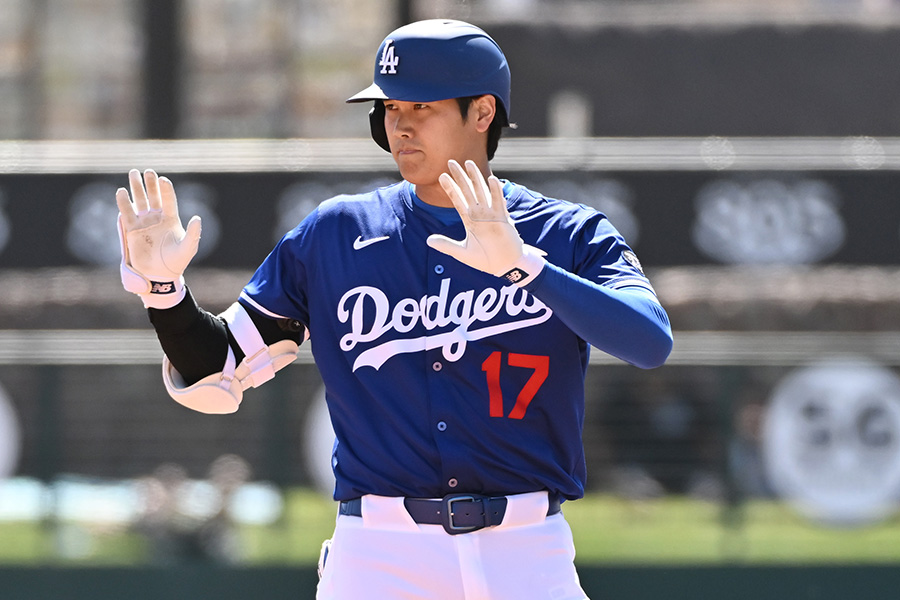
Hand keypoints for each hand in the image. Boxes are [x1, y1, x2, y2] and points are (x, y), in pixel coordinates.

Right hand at [116, 169, 201, 308]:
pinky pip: (127, 214)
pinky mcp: (132, 230)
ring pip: (139, 201)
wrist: (161, 276)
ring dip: (136, 188)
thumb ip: (194, 233)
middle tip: (147, 171)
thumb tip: (198, 218)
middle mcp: (157, 218)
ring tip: (133, 173)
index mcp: (171, 219)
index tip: (163, 179)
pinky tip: (121, 192)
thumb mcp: (189, 247)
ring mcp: (144, 223)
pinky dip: (124, 203)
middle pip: (153, 196)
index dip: (166, 190)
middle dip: (150, 184)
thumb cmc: (177, 262)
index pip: (168, 200)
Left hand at [426, 160, 543, 284]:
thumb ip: (446, 245)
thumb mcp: (462, 253)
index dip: (450, 188)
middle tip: (451, 162)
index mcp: (470, 220)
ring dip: (476, 178)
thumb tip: (428, 241)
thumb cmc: (486, 259)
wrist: (504, 266)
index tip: (441, 176)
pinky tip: (491, 180)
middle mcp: (479, 214)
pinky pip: (499, 203)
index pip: (457, 200)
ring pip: (482, 192)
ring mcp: (491, 215)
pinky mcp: (503, 220)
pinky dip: (496, 192)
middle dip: (460, 177)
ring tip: (469, 163)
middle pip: (468, 191)